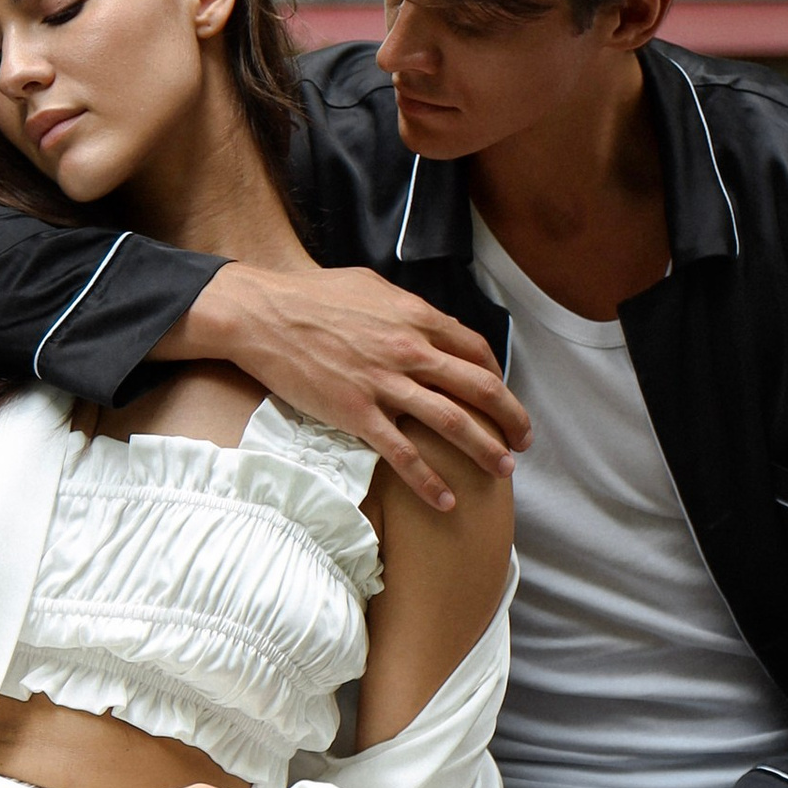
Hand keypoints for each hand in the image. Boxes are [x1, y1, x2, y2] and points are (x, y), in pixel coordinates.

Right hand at [170, 263, 527, 512]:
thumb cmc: (312, 297)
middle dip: (510, 417)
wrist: (263, 316)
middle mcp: (409, 350)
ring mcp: (384, 384)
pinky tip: (447, 500)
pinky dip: (429, 480)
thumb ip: (406, 307)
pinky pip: (403, 454)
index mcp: (415, 317)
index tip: (503, 398)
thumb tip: (430, 322)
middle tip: (523, 441)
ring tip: (503, 471)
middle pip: (478, 388)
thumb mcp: (370, 287)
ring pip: (451, 423)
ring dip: (484, 450)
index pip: (475, 351)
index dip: (498, 378)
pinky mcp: (356, 414)